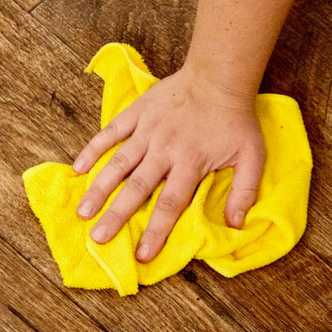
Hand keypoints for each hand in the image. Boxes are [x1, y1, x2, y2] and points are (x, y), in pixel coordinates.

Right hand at [72, 63, 265, 262]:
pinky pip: (111, 132)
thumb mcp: (252, 157)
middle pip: (137, 188)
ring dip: (100, 188)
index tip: (142, 254)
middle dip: (116, 215)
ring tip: (83, 211)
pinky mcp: (136, 114)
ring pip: (118, 163)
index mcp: (190, 163)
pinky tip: (78, 168)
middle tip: (98, 238)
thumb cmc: (235, 119)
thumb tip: (236, 225)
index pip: (170, 204)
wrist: (218, 77)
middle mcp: (164, 150)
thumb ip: (244, 191)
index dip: (156, 231)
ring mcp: (147, 131)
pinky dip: (93, 149)